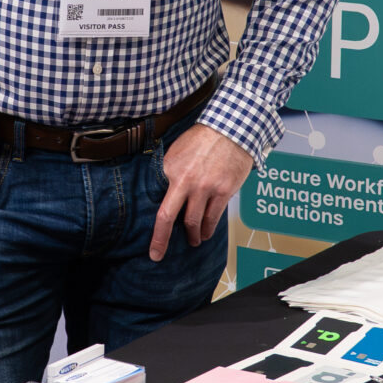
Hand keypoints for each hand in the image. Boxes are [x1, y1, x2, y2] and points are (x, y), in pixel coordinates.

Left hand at [150, 123, 251, 261]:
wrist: (232, 128)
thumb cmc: (204, 138)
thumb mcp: (177, 150)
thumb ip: (169, 171)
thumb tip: (163, 191)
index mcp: (170, 170)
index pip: (158, 203)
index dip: (154, 226)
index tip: (151, 242)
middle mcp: (185, 181)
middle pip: (168, 218)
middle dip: (161, 240)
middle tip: (158, 254)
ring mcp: (205, 188)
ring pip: (193, 222)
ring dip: (192, 235)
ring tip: (193, 240)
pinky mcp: (223, 191)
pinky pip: (213, 218)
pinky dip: (209, 229)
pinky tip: (206, 234)